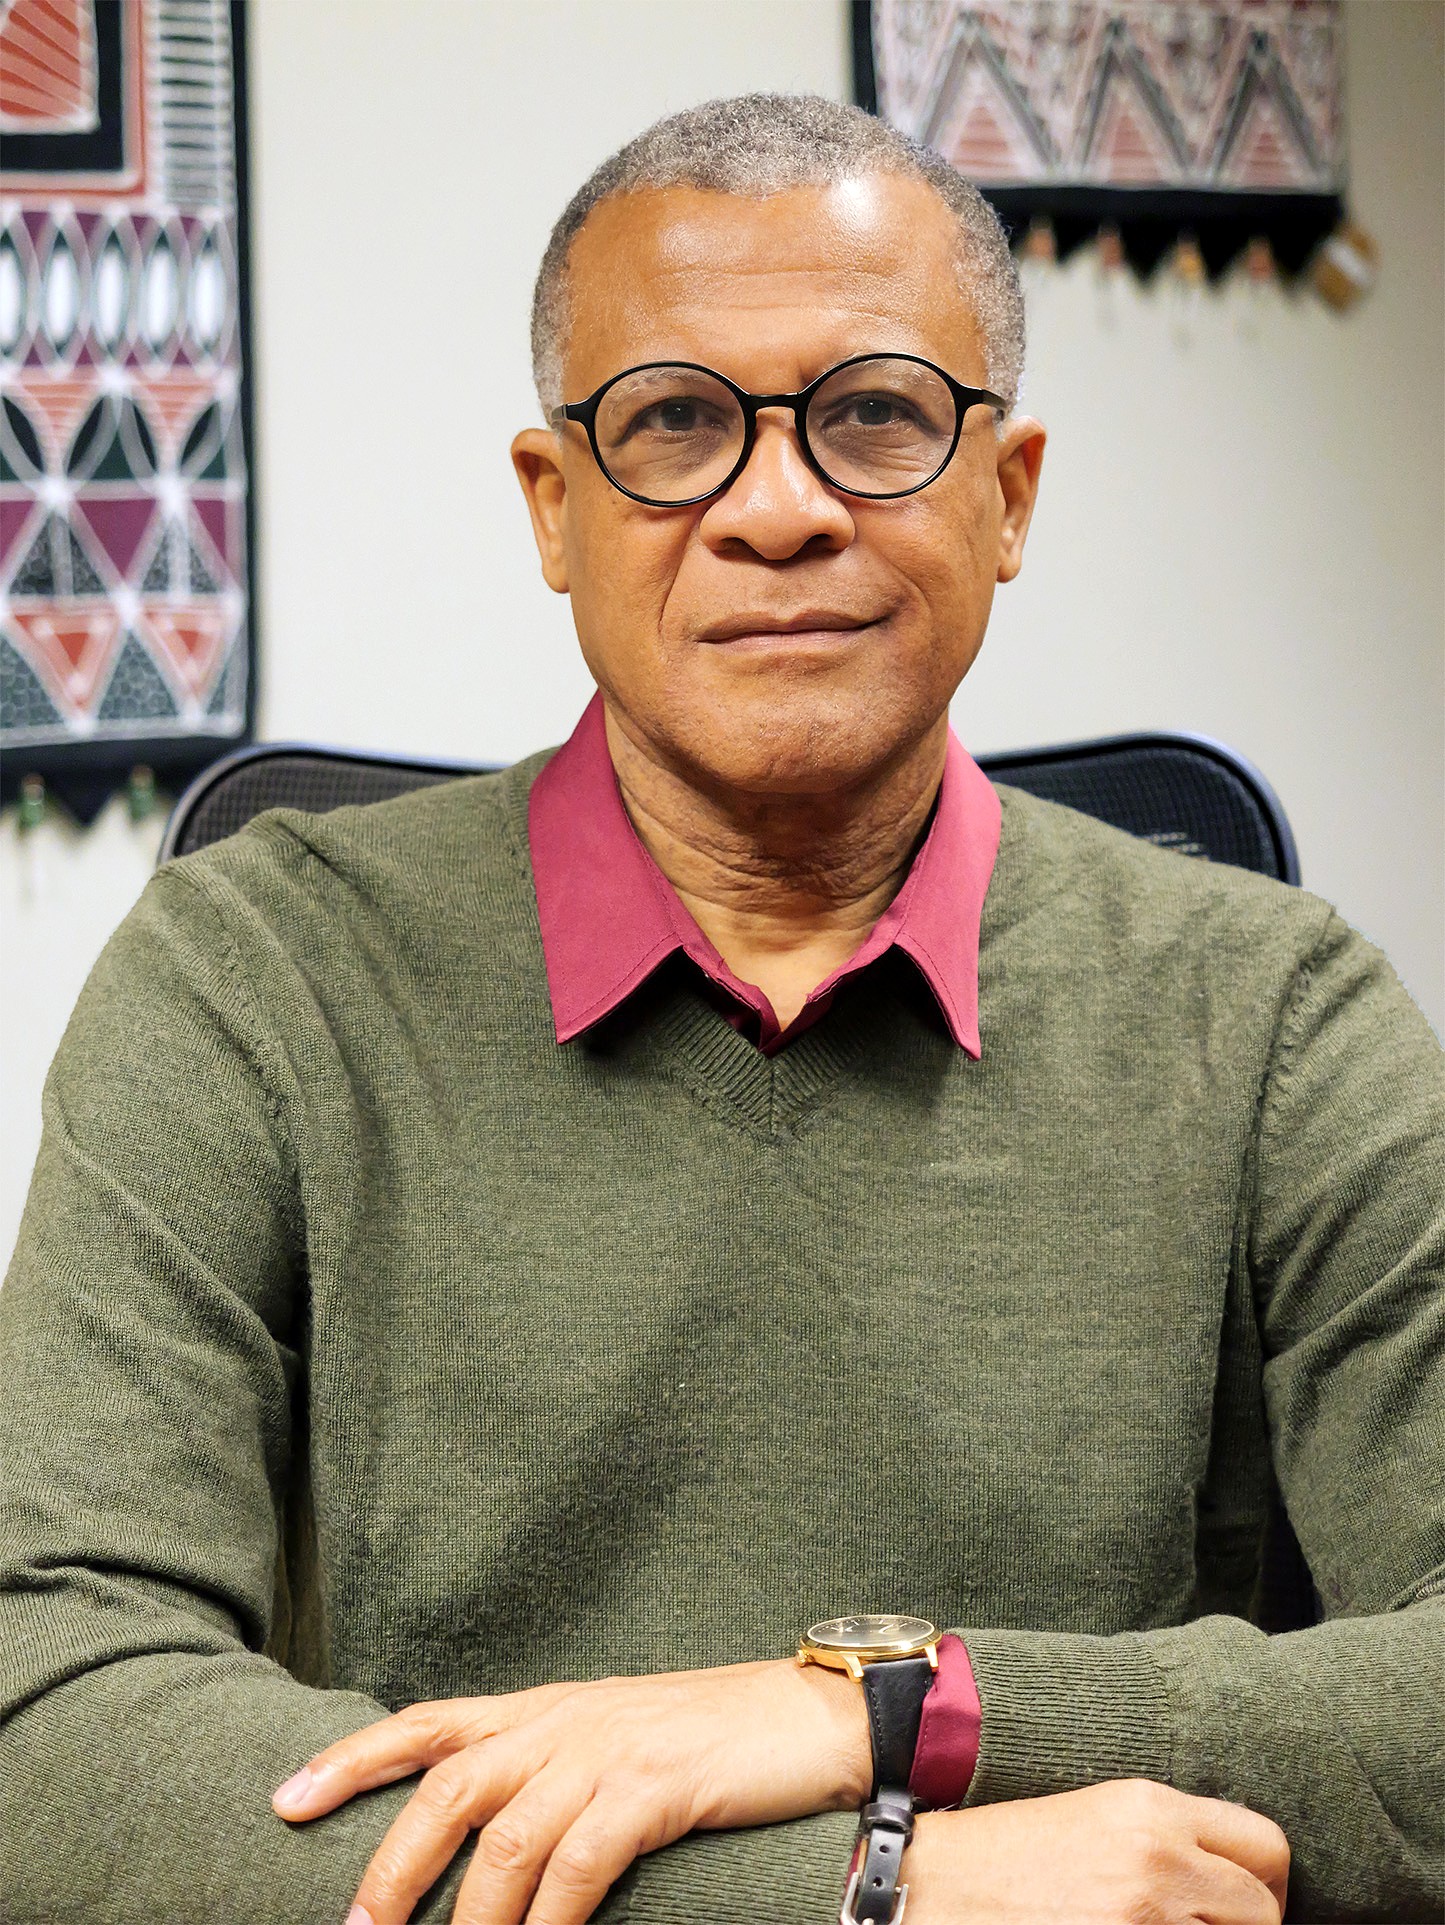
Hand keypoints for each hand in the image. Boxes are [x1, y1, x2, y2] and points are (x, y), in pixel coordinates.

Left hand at [271, 1657, 869, 1924]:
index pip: (429, 1723)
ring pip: (505, 1837)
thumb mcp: (615, 1742)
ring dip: (465, 1920)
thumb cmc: (713, 1743)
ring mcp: (609, 1747)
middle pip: (448, 1784)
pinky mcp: (657, 1783)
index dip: (353, 1758)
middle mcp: (565, 1719)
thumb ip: (549, 1773)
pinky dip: (548, 1921)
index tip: (285, 1798)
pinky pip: (580, 1861)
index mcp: (546, 1708)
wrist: (814, 1714)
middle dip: (390, 1866)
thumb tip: (486, 1839)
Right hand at [900, 1778, 1289, 1923]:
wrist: (928, 1884)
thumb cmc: (1004, 1855)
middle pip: (1262, 1909)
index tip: (1246, 1905)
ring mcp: (1143, 1918)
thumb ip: (1163, 1838)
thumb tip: (1226, 1879)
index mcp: (1151, 1807)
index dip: (1267, 1885)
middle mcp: (1158, 1859)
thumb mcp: (1092, 1820)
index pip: (1267, 1845)